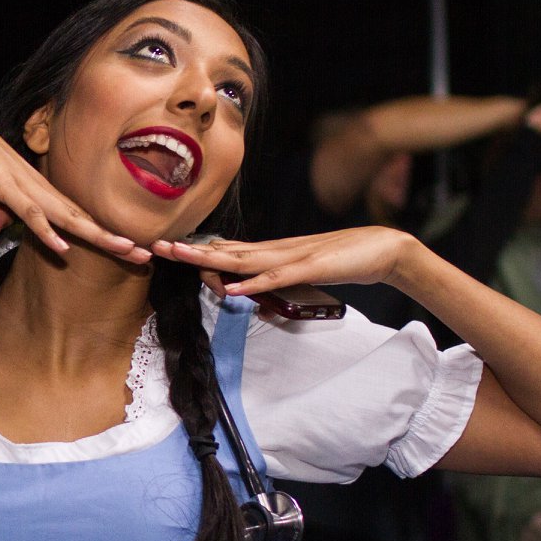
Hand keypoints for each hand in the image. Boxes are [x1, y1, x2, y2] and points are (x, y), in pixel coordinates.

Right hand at [0, 93, 148, 262]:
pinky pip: (30, 212)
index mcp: (39, 191)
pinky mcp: (5, 187)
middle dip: (115, 238)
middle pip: (84, 219)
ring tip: (127, 250)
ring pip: (68, 217)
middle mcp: (40, 189)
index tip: (129, 250)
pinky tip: (64, 247)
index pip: (78, 218)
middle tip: (147, 255)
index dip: (104, 235)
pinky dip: (47, 231)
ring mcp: (25, 187)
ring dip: (97, 235)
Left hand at [151, 226, 420, 297]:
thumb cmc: (342, 260)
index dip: (198, 250)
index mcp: (272, 252)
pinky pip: (276, 277)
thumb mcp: (300, 274)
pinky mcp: (309, 268)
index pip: (228, 251)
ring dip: (211, 260)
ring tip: (182, 257)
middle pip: (225, 251)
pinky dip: (253, 283)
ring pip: (244, 260)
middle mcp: (275, 251)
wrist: (382, 249)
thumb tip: (248, 295)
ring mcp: (291, 258)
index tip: (169, 248)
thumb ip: (274, 282)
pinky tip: (233, 288)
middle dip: (190, 251)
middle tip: (157, 246)